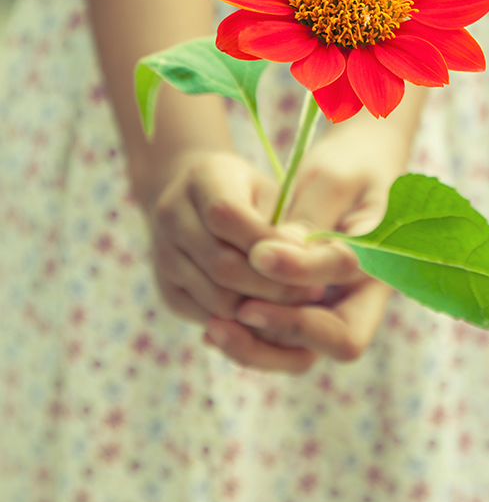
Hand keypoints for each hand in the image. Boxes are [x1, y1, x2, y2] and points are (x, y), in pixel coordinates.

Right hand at [146, 149, 324, 325]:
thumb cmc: (246, 192)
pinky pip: (206, 317)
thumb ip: (284, 221)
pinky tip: (269, 313)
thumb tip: (306, 258)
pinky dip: (240, 322)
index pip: (226, 216)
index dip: (268, 243)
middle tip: (313, 293)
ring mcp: (163, 256)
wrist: (191, 197)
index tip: (309, 258)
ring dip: (260, 309)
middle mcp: (172, 217)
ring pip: (215, 299)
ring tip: (296, 306)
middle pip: (221, 265)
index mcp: (202, 179)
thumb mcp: (268, 190)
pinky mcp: (166, 290)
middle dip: (272, 285)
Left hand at [202, 112, 411, 371]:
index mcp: (384, 255)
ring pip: (305, 351)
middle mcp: (365, 293)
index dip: (302, 269)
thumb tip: (270, 257)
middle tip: (242, 309)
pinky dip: (251, 338)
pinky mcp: (308, 309)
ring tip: (216, 327)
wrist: (356, 167)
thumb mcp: (332, 178)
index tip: (259, 253)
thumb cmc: (349, 164)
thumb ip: (310, 217)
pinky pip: (282, 339)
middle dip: (288, 327)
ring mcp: (337, 306)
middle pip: (339, 340)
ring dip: (261, 345)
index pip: (346, 276)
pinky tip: (214, 327)